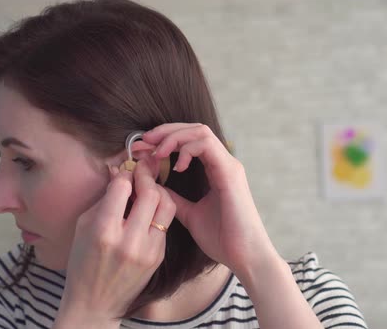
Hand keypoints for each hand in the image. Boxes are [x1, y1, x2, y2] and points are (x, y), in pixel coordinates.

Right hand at [58, 159, 175, 321]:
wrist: (95, 303)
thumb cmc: (83, 262)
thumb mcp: (84, 226)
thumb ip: (104, 199)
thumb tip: (119, 172)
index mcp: (104, 231)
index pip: (123, 188)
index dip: (125, 174)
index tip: (124, 171)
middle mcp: (129, 241)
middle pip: (150, 194)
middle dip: (147, 176)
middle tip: (143, 170)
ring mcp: (148, 251)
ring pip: (167, 206)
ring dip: (159, 191)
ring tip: (149, 188)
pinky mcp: (159, 257)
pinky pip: (165, 224)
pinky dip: (158, 212)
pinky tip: (148, 211)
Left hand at [143, 123, 275, 275]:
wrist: (245, 257)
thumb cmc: (222, 239)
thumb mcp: (189, 215)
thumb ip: (174, 200)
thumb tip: (154, 188)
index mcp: (215, 169)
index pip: (190, 140)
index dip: (164, 138)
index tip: (142, 149)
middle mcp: (223, 163)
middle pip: (193, 129)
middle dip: (165, 131)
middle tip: (143, 142)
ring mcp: (228, 165)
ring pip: (200, 131)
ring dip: (174, 137)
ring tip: (157, 152)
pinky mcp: (230, 173)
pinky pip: (206, 145)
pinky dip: (186, 149)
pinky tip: (176, 166)